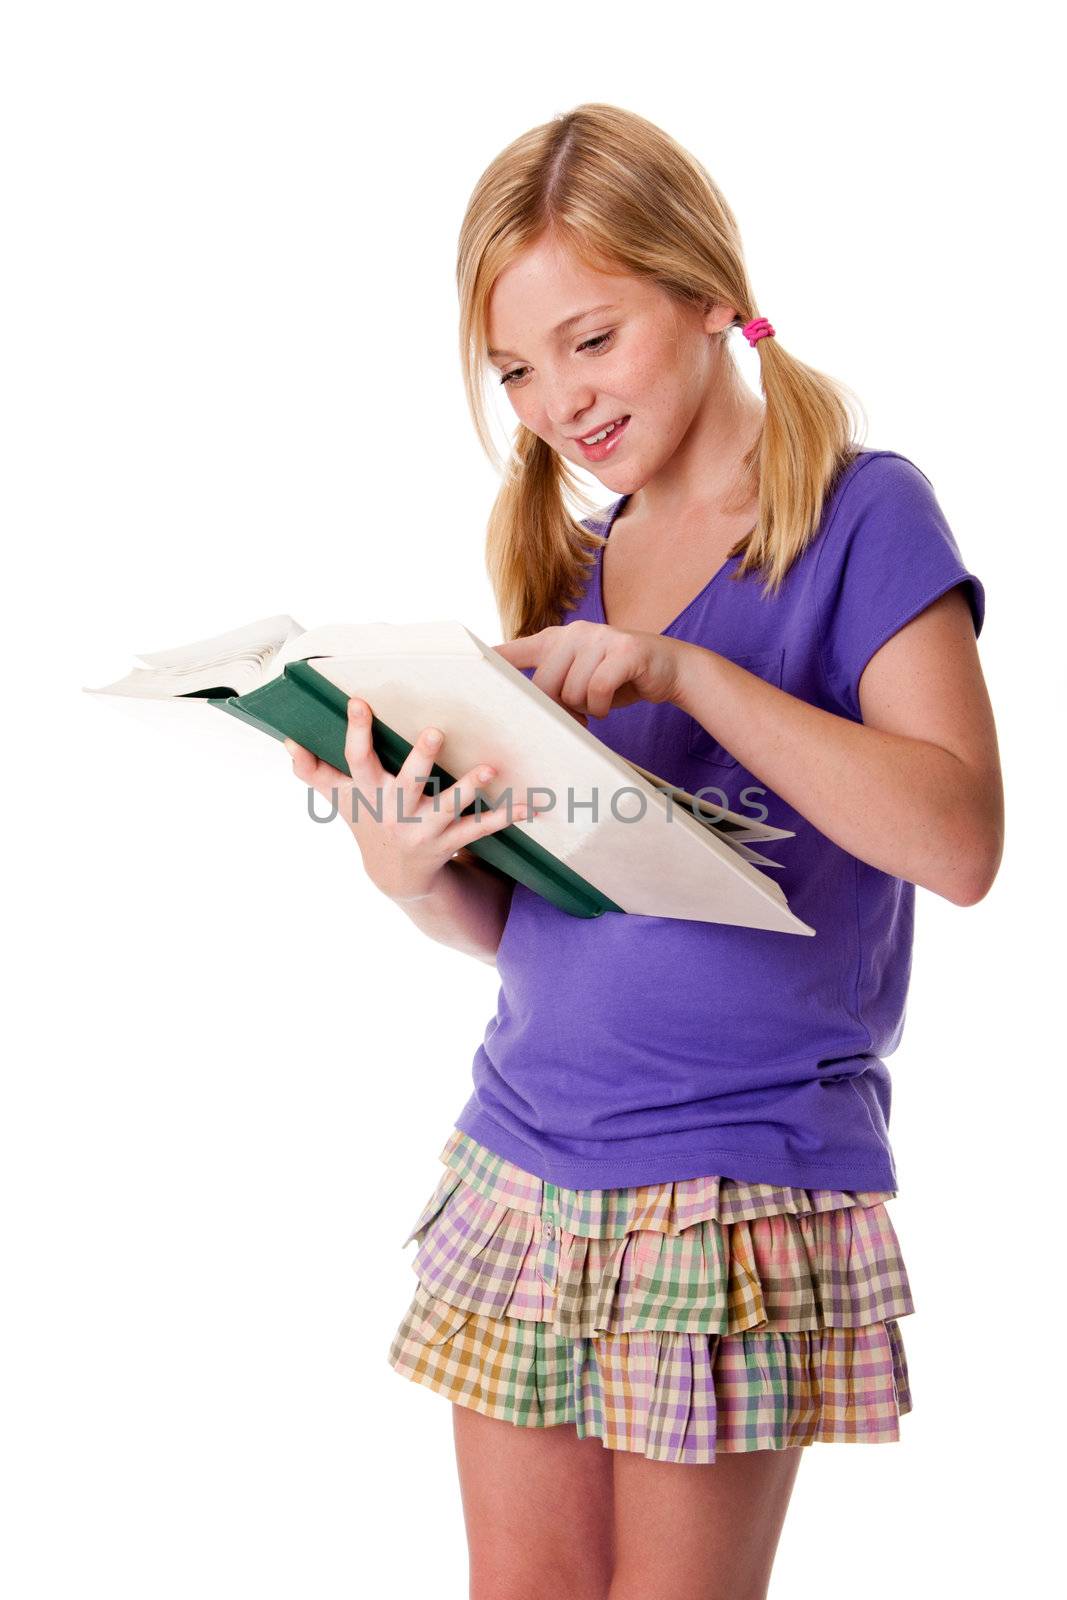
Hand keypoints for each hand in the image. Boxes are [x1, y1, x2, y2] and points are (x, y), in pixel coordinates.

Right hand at [283, 697, 530, 901]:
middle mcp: (396, 810)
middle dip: (420, 759)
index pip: (357, 759)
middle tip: (434, 732)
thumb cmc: (367, 821)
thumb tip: (287, 740)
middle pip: (408, 782)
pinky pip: (481, 828)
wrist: (394, 876)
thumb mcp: (339, 798)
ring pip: (449, 806)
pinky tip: (530, 803)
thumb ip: (312, 770)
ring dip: (469, 788)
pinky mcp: (451, 841)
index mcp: (369, 792)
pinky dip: (506, 816)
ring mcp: (424, 828)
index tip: (358, 702)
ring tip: (490, 769)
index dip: (356, 732)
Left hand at [492, 621, 685, 721]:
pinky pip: (598, 690)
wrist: (670, 668)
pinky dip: (604, 706)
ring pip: (573, 691)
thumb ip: (555, 682)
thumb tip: (528, 710)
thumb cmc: (619, 678)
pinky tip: (613, 701)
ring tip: (601, 701)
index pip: (518, 648)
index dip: (493, 658)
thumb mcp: (582, 676)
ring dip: (587, 708)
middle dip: (561, 708)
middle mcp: (576, 632)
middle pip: (545, 684)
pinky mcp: (625, 650)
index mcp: (559, 638)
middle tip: (580, 714)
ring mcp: (601, 638)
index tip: (467, 662)